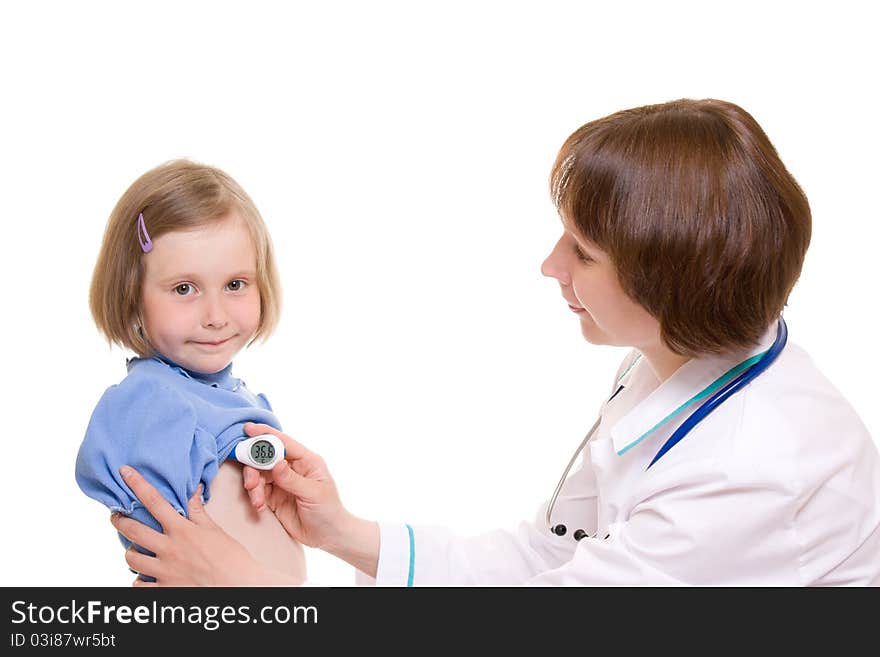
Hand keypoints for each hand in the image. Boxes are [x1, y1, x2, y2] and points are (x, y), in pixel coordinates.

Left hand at [111, 466, 296, 586]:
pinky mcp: (163, 589)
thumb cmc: (231, 559)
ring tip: (135, 549)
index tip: (125, 472)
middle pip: (132, 529)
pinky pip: (138, 584)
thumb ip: (198, 511)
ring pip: (131, 558)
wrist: (240, 586)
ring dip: (130, 552)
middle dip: (119, 520)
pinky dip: (138, 580)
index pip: (154, 500)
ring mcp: (164, 571)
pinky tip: (144, 576)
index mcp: (182, 530)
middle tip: (116, 516)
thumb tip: (194, 490)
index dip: (137, 484)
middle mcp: (169, 549)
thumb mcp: (214, 530)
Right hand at [240, 423, 349, 549]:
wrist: (328, 535)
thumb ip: (292, 479)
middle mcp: (292, 468)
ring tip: (257, 501)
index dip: (265, 434)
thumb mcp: (313, 493)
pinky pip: (257, 491)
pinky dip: (254, 497)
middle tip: (250, 482)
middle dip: (253, 467)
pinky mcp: (273, 497)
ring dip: (253, 486)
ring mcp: (281, 482)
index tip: (248, 429)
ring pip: (258, 474)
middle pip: (265, 457)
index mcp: (306, 460)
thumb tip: (276, 463)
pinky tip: (260, 507)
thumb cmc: (328, 510)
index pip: (284, 442)